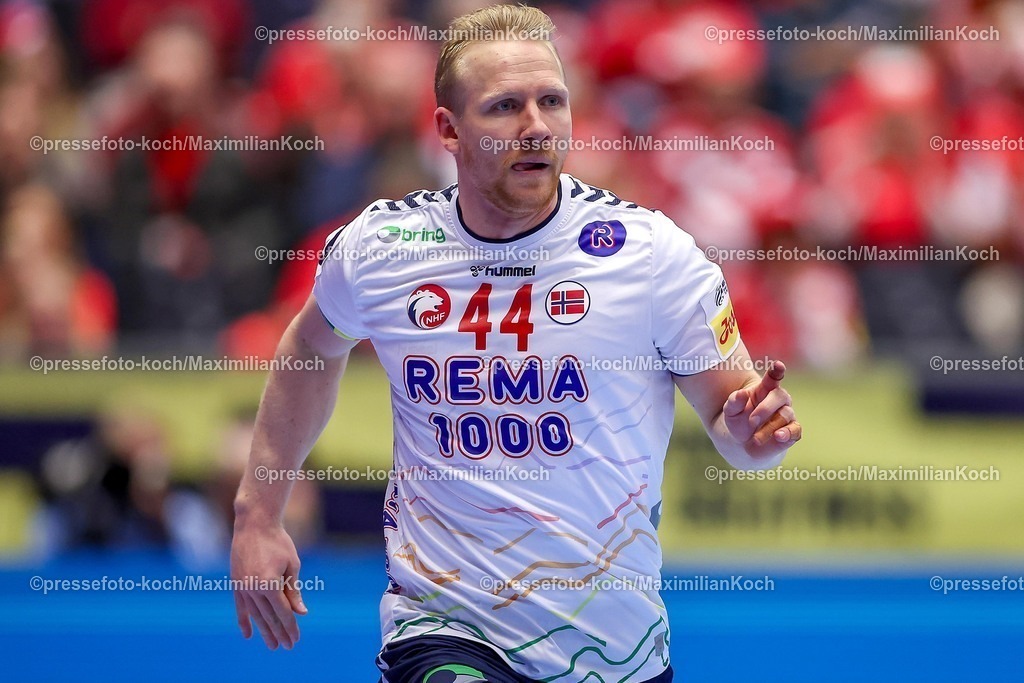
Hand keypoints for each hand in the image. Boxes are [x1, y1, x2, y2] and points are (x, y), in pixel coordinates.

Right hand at [231, 519, 306, 649]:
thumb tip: (301, 613)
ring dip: (263, 631)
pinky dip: (243, 620)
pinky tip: (247, 634)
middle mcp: (254, 588)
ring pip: (254, 615)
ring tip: (271, 645)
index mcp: (270, 584)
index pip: (283, 612)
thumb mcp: (292, 565)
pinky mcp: (236, 582)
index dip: (291, 627)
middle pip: (269, 617)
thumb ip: (294, 591)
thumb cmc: (278, 542)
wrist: (254, 524)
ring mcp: (242, 586)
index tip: (296, 639)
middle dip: (279, 633)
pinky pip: (239, 606)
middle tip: (286, 647)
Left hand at [722, 360, 801, 457]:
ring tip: (755, 438)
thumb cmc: (739, 420)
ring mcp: (787, 414)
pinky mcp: (792, 431)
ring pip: (785, 415)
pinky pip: (795, 430)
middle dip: (765, 408)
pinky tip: (778, 436)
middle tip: (751, 420)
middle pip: (780, 396)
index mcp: (764, 389)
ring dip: (769, 427)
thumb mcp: (730, 410)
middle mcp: (778, 400)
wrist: (742, 442)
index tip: (778, 365)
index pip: (773, 376)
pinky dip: (788, 433)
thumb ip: (734, 401)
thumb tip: (741, 393)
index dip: (777, 370)